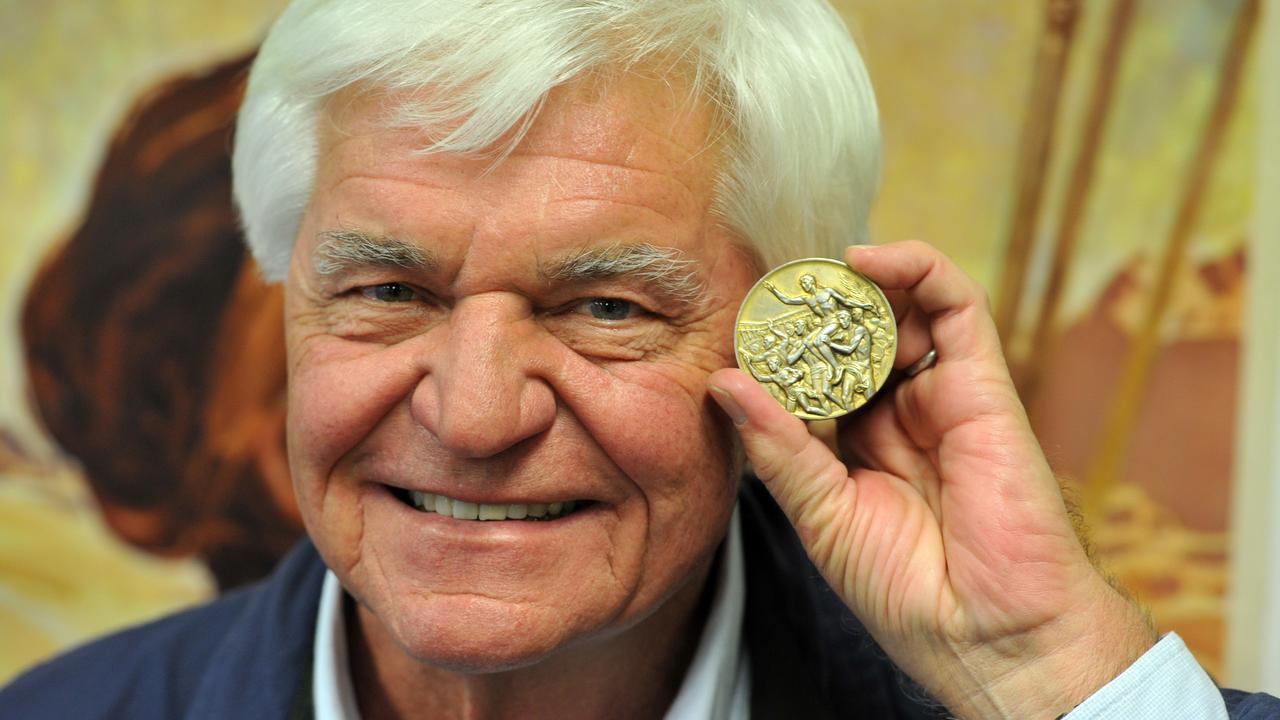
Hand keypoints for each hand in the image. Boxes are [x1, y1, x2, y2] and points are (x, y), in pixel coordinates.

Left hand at [708, 241, 1155, 718]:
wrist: (991, 635)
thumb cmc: (910, 592)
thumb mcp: (821, 517)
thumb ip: (778, 449)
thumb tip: (725, 384)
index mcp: (859, 446)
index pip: (813, 375)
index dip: (778, 348)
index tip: (736, 327)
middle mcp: (901, 413)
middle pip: (855, 335)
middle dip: (812, 310)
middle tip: (769, 291)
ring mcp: (941, 394)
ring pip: (901, 308)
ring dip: (854, 286)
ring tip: (808, 279)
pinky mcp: (985, 382)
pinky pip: (956, 303)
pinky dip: (914, 267)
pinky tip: (862, 260)